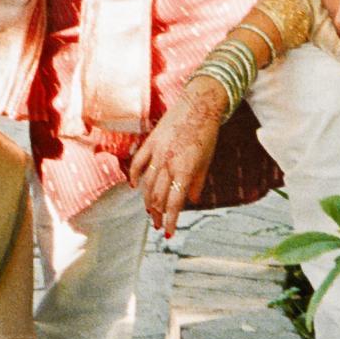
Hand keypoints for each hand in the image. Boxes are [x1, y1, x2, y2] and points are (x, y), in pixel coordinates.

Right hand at [127, 78, 228, 235]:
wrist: (199, 106)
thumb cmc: (206, 134)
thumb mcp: (206, 161)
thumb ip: (198, 183)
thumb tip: (192, 200)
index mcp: (185, 170)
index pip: (175, 202)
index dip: (171, 220)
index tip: (169, 233)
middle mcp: (169, 163)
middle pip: (158, 196)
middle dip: (158, 214)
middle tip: (159, 225)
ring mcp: (157, 152)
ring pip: (147, 183)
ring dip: (147, 200)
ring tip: (150, 211)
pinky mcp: (150, 142)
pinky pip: (138, 163)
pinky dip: (134, 176)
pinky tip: (133, 186)